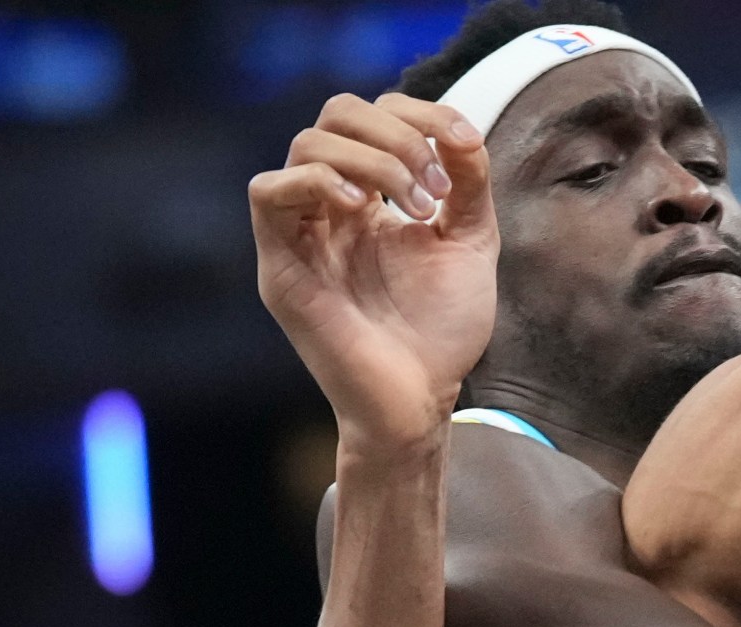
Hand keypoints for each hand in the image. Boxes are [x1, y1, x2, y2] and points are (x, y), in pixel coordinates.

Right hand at [248, 92, 496, 450]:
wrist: (422, 399)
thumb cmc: (442, 330)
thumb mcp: (470, 243)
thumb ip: (469, 185)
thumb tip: (462, 130)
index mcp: (371, 197)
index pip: (374, 115)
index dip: (420, 113)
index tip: (463, 148)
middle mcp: (331, 206)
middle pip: (335, 115)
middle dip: (396, 134)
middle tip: (436, 189)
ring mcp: (302, 232)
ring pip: (307, 145)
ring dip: (373, 162)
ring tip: (417, 210)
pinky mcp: (281, 265)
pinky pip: (269, 193)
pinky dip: (320, 183)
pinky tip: (366, 209)